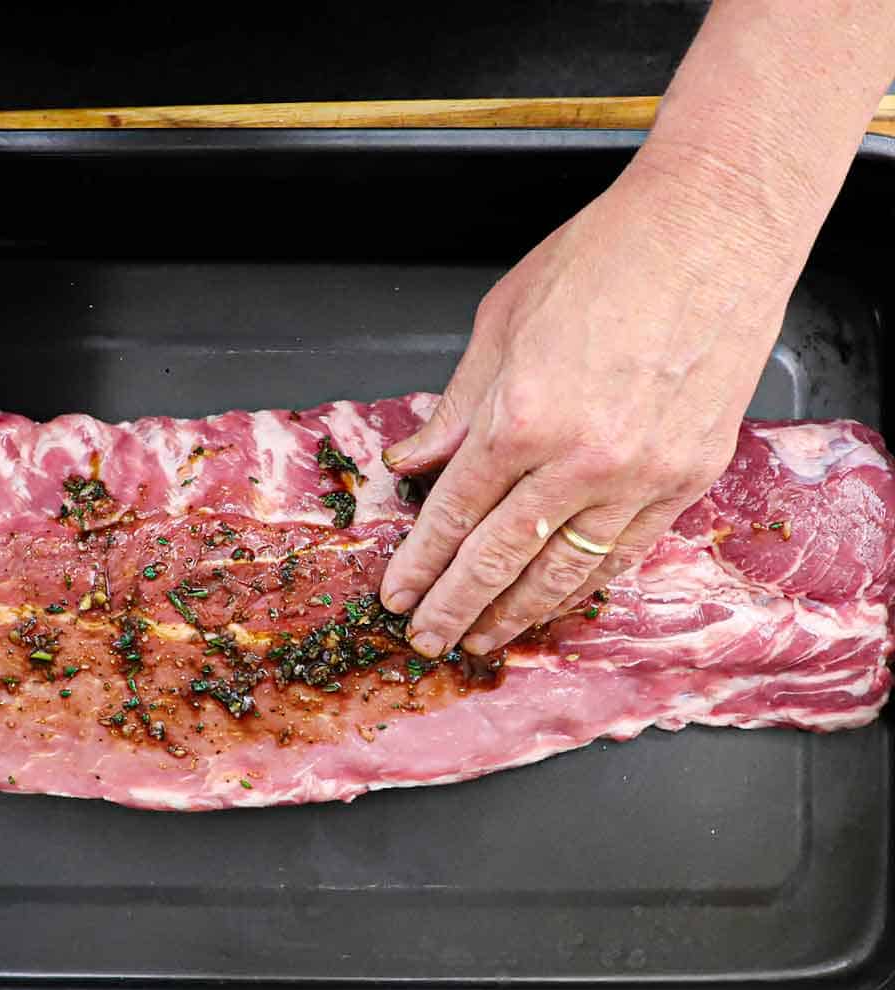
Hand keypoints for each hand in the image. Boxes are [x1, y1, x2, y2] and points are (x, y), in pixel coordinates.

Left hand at [379, 161, 791, 658]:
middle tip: (425, 639)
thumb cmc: (604, 257)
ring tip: (483, 639)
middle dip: (454, 606)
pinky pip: (624, 552)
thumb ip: (455, 408)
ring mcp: (642, 475)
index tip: (397, 596)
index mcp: (522, 416)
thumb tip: (411, 464)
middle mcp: (580, 460)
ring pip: (565, 571)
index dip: (419, 564)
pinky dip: (583, 585)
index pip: (454, 515)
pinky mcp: (688, 478)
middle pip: (499, 558)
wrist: (715, 227)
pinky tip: (554, 605)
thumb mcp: (501, 323)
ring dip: (516, 613)